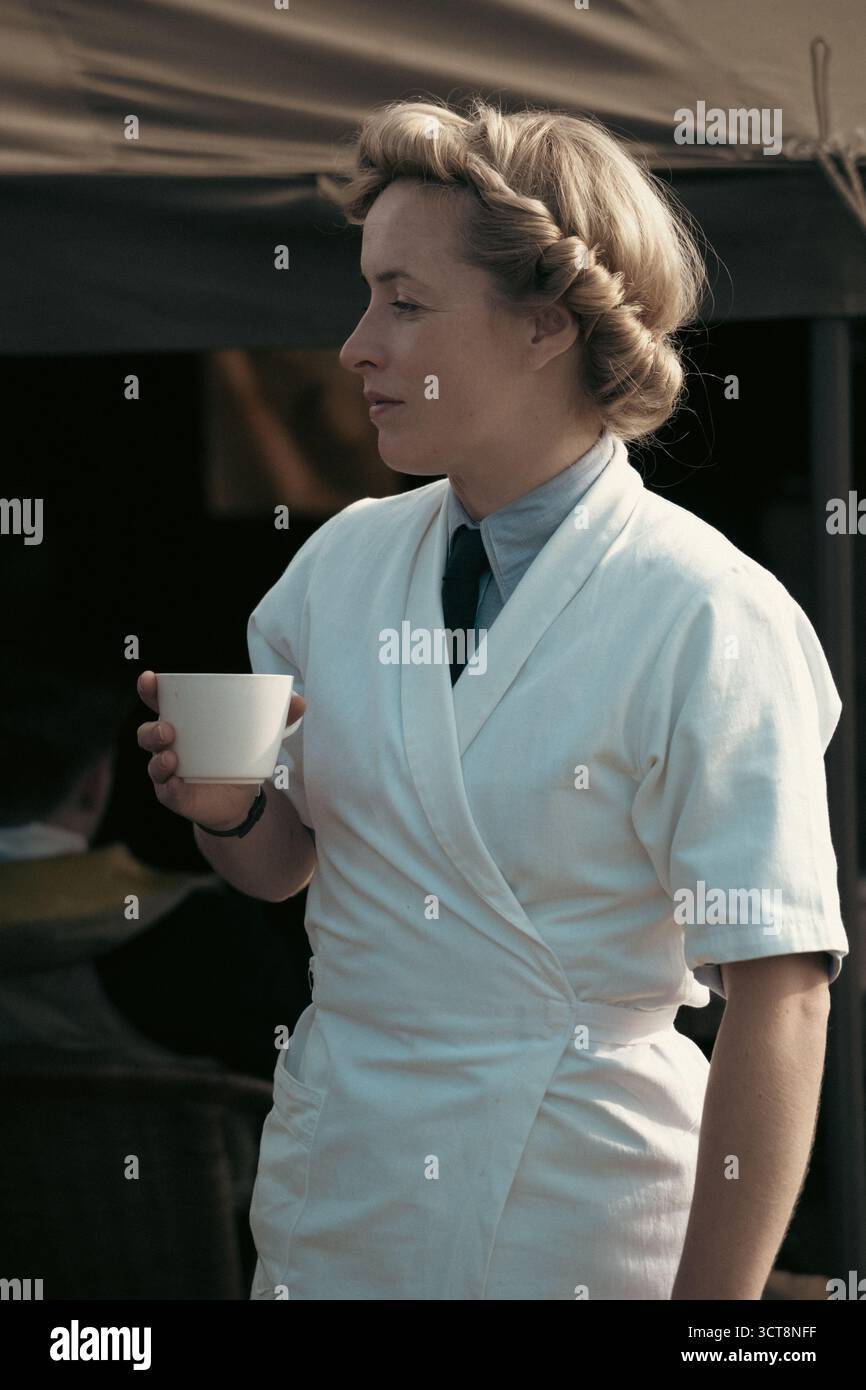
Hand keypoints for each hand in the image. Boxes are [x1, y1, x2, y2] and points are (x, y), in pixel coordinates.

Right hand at [136, 669, 306, 830]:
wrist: (241, 800)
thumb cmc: (240, 757)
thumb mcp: (258, 736)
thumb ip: (277, 717)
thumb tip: (300, 700)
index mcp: (185, 723)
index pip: (159, 703)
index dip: (149, 690)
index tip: (148, 679)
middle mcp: (170, 746)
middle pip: (148, 733)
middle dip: (152, 730)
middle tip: (168, 728)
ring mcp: (170, 773)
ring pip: (153, 764)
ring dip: (158, 759)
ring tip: (173, 757)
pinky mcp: (177, 796)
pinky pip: (167, 791)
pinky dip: (170, 787)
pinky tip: (177, 783)